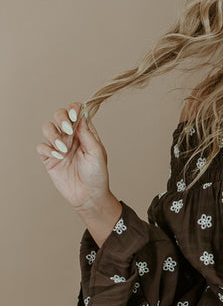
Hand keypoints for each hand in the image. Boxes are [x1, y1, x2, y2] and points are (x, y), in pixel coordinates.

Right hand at [37, 102, 121, 243]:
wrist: (89, 196)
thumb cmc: (97, 175)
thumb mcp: (96, 152)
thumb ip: (87, 134)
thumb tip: (79, 116)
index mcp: (84, 132)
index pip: (76, 112)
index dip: (73, 109)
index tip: (74, 117)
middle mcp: (70, 136)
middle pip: (59, 115)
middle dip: (61, 118)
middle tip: (67, 130)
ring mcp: (58, 146)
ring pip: (47, 128)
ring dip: (52, 134)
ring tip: (63, 149)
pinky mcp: (49, 158)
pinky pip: (41, 146)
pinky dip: (47, 149)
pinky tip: (58, 157)